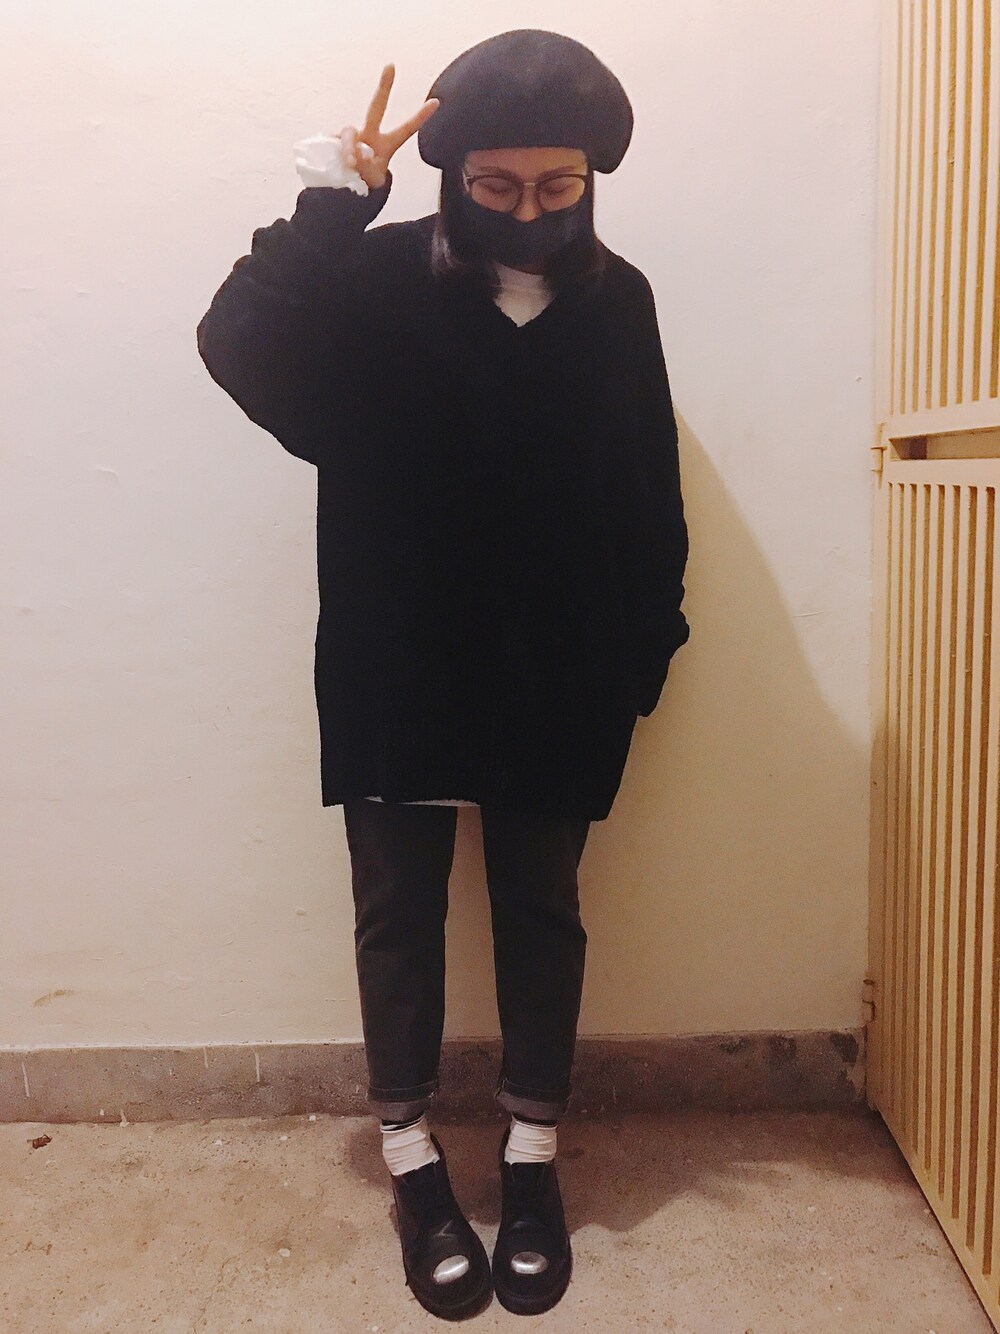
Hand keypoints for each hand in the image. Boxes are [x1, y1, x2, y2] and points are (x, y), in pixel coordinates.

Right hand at [338, 63, 438, 190]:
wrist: (342, 187)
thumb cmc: (363, 181)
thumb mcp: (372, 179)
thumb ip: (367, 167)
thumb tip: (355, 153)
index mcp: (386, 144)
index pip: (406, 129)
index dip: (420, 117)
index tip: (436, 102)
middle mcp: (369, 135)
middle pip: (377, 108)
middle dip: (384, 87)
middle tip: (391, 66)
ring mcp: (352, 136)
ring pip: (351, 134)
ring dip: (350, 149)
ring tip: (351, 164)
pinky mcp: (334, 139)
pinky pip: (336, 143)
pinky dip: (340, 153)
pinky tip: (340, 163)